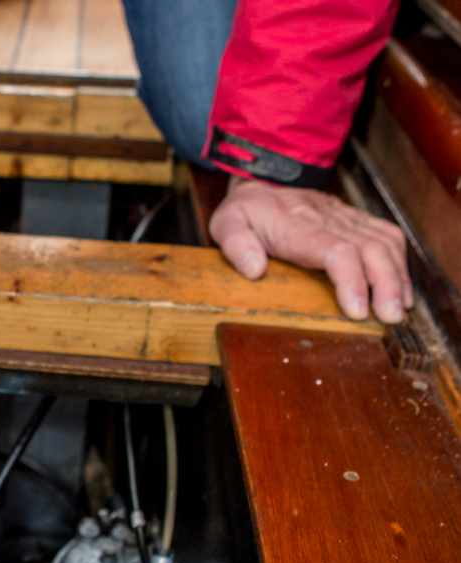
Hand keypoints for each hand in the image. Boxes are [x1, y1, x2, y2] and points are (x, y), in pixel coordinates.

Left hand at [209, 177, 411, 322]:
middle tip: (388, 318)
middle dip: (384, 284)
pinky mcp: (356, 220)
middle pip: (369, 248)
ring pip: (384, 242)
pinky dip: (399, 263)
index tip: (357, 311)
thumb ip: (235, 244)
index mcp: (297, 224)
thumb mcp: (226, 223)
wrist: (262, 181)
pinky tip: (400, 289)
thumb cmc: (246, 211)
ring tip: (398, 309)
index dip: (351, 280)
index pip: (335, 250)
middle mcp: (328, 218)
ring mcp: (346, 217)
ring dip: (396, 276)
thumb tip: (253, 269)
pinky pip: (387, 235)